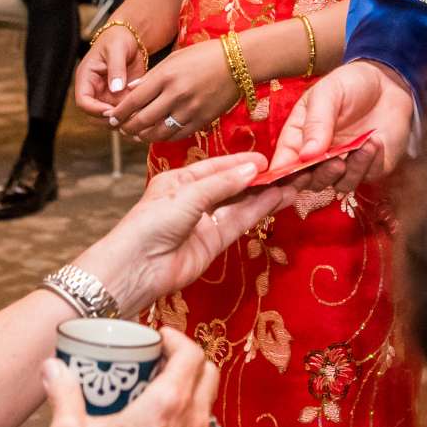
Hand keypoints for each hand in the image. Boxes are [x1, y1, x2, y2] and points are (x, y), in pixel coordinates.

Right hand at [44, 328, 218, 426]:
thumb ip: (63, 394)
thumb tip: (52, 367)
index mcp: (167, 404)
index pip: (191, 353)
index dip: (177, 339)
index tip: (157, 339)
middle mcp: (194, 422)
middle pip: (207, 373)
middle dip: (186, 361)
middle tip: (157, 363)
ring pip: (207, 405)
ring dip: (189, 394)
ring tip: (157, 398)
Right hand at [74, 23, 148, 117]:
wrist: (132, 38)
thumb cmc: (119, 38)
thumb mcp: (116, 49)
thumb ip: (116, 68)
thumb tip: (115, 88)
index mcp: (86, 77)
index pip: (83, 101)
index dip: (95, 110)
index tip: (112, 111)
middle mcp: (94, 89)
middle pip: (95, 114)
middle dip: (110, 118)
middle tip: (127, 117)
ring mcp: (107, 95)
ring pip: (110, 116)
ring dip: (122, 118)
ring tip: (137, 115)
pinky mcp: (120, 97)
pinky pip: (123, 111)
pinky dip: (131, 114)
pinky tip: (142, 112)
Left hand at [78, 154, 297, 311]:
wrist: (137, 268)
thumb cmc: (150, 224)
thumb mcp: (186, 195)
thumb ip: (222, 184)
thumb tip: (252, 169)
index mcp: (179, 180)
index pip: (215, 167)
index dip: (240, 162)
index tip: (265, 159)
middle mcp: (193, 199)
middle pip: (230, 185)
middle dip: (256, 178)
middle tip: (284, 170)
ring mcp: (204, 222)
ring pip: (239, 204)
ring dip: (263, 195)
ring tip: (289, 183)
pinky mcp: (213, 243)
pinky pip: (239, 222)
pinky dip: (258, 211)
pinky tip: (276, 199)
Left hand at [108, 39, 238, 142]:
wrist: (240, 62)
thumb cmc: (205, 55)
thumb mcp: (173, 58)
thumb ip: (151, 77)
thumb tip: (130, 91)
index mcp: (165, 76)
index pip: (133, 101)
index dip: (119, 113)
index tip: (111, 118)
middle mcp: (176, 95)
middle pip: (142, 120)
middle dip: (127, 128)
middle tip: (121, 129)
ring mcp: (190, 110)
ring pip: (159, 132)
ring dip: (144, 136)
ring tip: (137, 135)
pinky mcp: (202, 120)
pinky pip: (177, 135)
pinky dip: (164, 137)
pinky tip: (158, 135)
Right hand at [267, 60, 416, 196]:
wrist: (388, 83)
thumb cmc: (351, 83)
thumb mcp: (328, 92)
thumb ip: (317, 122)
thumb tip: (306, 155)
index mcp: (299, 135)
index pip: (284, 162)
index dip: (282, 174)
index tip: (287, 177)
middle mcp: (318, 155)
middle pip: (309, 181)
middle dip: (320, 176)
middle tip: (335, 161)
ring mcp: (343, 163)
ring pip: (337, 185)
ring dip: (350, 171)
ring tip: (363, 145)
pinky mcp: (368, 168)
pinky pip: (364, 177)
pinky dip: (369, 163)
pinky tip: (375, 141)